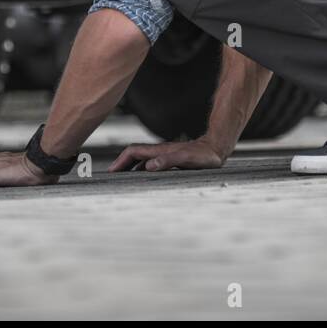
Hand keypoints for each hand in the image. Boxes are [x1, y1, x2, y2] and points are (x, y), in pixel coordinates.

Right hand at [108, 138, 225, 172]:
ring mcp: (163, 155)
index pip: (133, 152)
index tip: (111, 172)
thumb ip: (168, 161)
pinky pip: (149, 163)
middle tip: (110, 176)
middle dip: (120, 164)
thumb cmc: (203, 156)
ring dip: (129, 167)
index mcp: (159, 150)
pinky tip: (142, 178)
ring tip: (121, 178)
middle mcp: (159, 151)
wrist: (216, 149)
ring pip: (140, 159)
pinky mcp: (169, 159)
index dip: (120, 161)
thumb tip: (149, 166)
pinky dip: (140, 169)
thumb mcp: (186, 159)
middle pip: (133, 154)